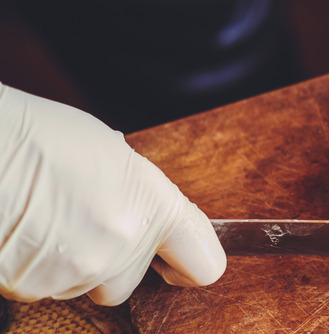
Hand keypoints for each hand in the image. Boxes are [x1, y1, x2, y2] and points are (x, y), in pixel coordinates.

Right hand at [0, 84, 225, 304]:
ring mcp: (79, 271)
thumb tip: (142, 212)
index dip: (191, 263)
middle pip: (130, 281)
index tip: (177, 259)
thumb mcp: (113, 155)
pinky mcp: (34, 287)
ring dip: (73, 262)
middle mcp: (124, 246)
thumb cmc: (43, 137)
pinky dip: (39, 266)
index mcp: (155, 206)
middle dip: (113, 261)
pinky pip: (45, 287)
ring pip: (85, 285)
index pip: (205, 264)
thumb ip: (140, 194)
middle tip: (85, 221)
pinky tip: (27, 230)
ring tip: (49, 217)